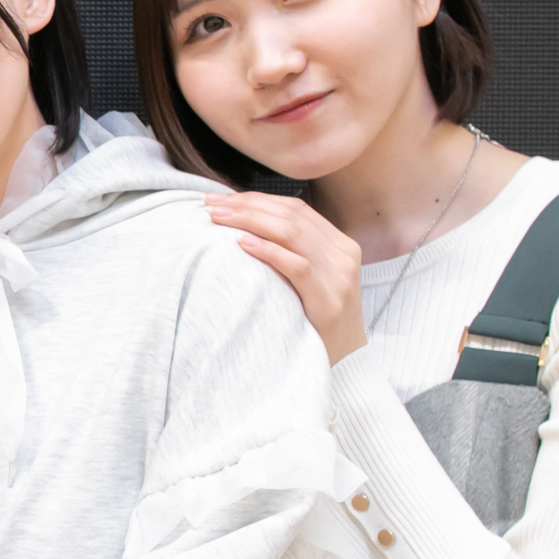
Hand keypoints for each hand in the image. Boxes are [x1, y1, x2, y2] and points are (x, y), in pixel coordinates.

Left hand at [206, 193, 365, 363]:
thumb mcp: (312, 278)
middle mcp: (342, 254)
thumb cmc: (317, 317)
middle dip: (246, 206)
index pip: (295, 208)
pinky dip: (269, 251)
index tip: (220, 198)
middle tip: (210, 204)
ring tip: (217, 218)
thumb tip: (245, 228)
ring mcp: (338, 276)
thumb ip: (292, 252)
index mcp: (339, 244)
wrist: (348, 360)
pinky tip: (243, 244)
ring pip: (292, 233)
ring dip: (249, 221)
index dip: (256, 199)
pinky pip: (298, 267)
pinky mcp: (328, 300)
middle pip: (290, 216)